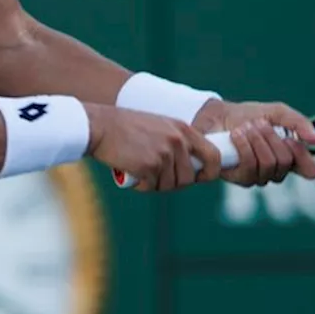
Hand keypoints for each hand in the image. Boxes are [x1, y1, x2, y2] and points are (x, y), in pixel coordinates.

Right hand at [84, 104, 222, 191]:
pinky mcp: (149, 166)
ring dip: (156, 185)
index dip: (210, 172)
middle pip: (189, 178)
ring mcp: (164, 154)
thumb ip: (177, 142)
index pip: (213, 155)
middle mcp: (177, 141)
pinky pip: (151, 187)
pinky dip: (142, 187)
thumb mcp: (160, 126)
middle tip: (157, 178)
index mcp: (183, 130)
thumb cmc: (127, 128)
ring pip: (170, 185)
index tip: (199, 178)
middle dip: (174, 183)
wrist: (100, 126)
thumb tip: (191, 169)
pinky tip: (132, 176)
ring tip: (142, 174)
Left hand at [191, 99, 314, 186]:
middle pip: (286, 162)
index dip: (303, 157)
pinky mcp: (240, 179)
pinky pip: (249, 168)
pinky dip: (243, 147)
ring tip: (245, 127)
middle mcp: (277, 170)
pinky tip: (236, 136)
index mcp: (290, 156)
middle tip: (259, 123)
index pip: (311, 171)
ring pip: (268, 165)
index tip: (291, 138)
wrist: (218, 115)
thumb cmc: (248, 115)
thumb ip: (298, 123)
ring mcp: (258, 177)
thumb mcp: (276, 112)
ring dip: (256, 140)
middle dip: (271, 138)